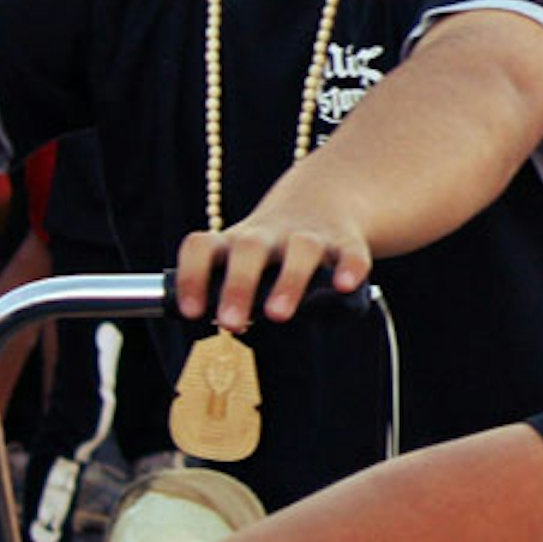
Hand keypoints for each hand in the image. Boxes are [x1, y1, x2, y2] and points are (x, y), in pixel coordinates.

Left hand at [178, 192, 373, 334]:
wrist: (323, 199)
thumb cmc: (272, 252)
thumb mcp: (242, 260)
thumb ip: (229, 293)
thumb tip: (216, 342)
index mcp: (235, 241)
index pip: (202, 247)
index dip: (192, 276)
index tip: (191, 312)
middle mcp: (269, 236)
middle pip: (249, 249)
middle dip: (238, 286)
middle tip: (229, 323)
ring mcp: (310, 236)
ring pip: (301, 249)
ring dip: (289, 281)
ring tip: (278, 315)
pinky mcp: (346, 242)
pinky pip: (351, 253)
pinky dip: (350, 268)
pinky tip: (344, 286)